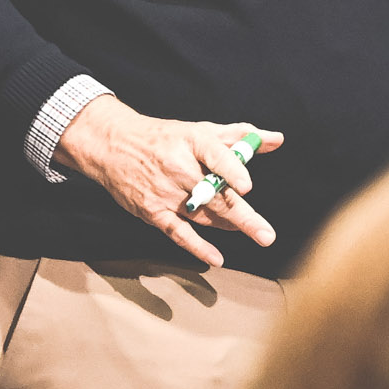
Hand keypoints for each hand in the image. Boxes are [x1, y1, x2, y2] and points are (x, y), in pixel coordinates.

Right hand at [54, 98, 283, 269]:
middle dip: (242, 215)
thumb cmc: (164, 138)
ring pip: (203, 214)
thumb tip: (276, 139)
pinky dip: (197, 246)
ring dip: (230, 226)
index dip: (232, 170)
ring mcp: (165, 191)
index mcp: (192, 141)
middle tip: (266, 234)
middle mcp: (178, 167)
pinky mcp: (153, 211)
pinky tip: (216, 258)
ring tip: (257, 234)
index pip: (215, 155)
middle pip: (214, 194)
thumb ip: (240, 136)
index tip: (247, 186)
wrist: (113, 146)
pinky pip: (178, 232)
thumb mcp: (200, 130)